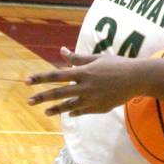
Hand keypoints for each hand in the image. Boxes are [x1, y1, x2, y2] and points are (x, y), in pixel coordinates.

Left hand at [25, 47, 139, 116]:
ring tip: (45, 111)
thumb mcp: (97, 58)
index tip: (27, 81)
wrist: (136, 79)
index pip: (57, 75)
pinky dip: (73, 111)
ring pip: (69, 106)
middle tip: (29, 101)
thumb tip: (62, 51)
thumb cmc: (117, 65)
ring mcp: (91, 99)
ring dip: (55, 108)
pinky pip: (82, 111)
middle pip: (59, 93)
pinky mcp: (99, 108)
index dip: (41, 78)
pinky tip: (67, 113)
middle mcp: (85, 87)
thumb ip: (78, 58)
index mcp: (83, 72)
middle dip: (42, 97)